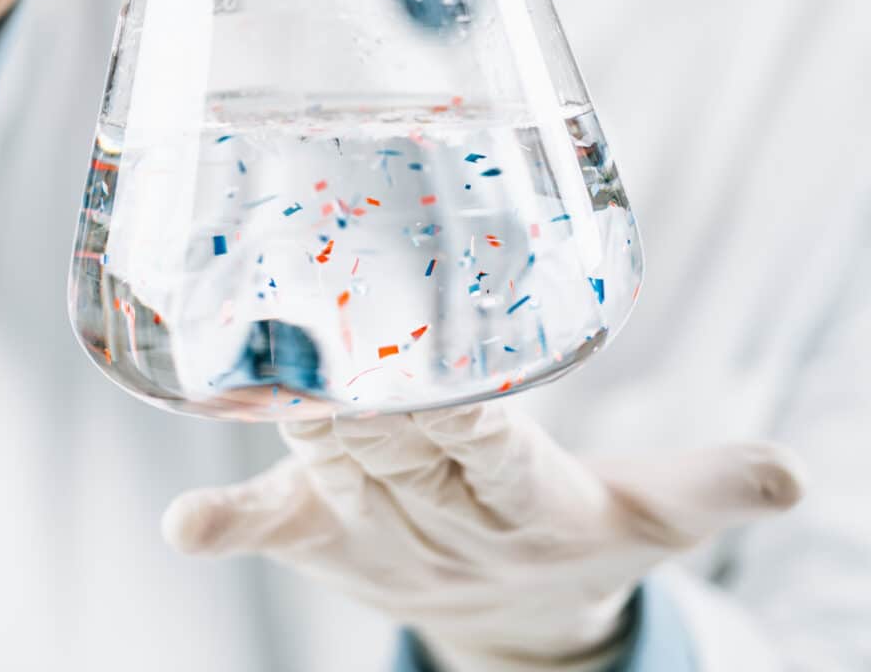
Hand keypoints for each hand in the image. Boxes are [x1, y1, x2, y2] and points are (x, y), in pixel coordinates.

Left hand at [163, 404, 803, 671]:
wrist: (513, 616)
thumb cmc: (578, 533)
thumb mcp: (654, 514)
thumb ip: (713, 488)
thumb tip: (796, 477)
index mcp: (525, 504)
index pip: (496, 457)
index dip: (472, 426)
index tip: (454, 390)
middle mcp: (439, 521)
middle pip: (401, 457)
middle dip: (374, 415)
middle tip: (341, 364)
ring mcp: (371, 530)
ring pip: (335, 479)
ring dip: (307, 442)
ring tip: (276, 394)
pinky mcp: (319, 533)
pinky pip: (268, 529)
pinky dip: (227, 526)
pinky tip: (185, 525)